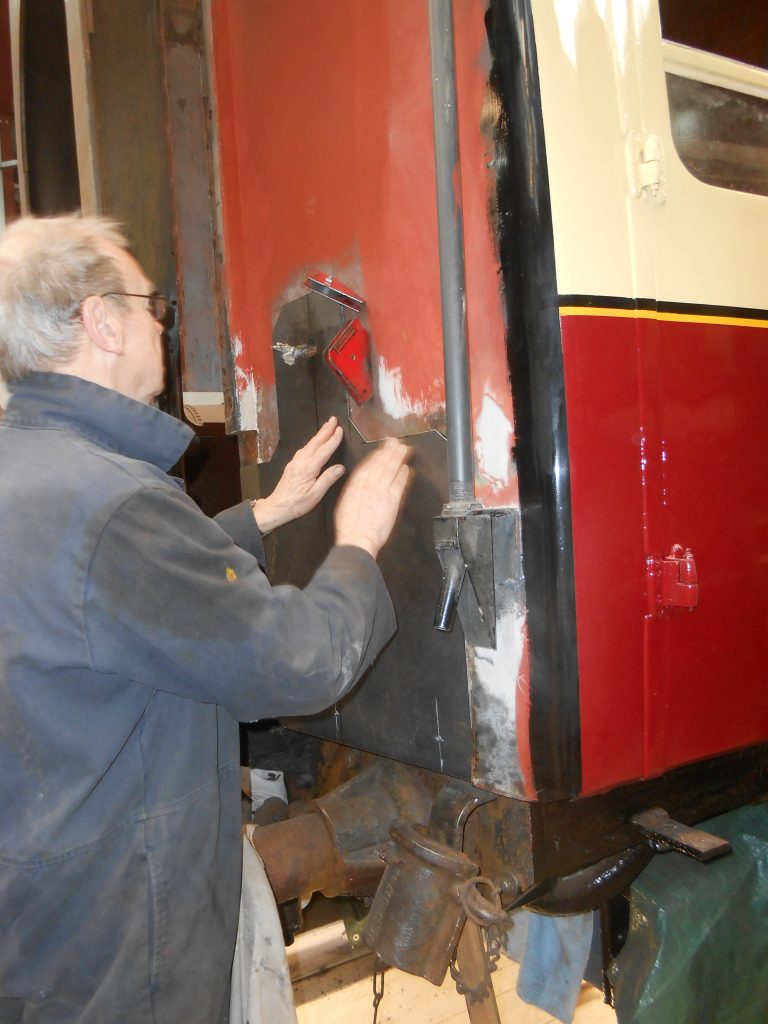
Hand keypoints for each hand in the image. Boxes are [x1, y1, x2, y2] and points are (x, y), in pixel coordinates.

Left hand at [251, 417, 344, 531]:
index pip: (324, 451)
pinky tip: (314, 442)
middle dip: (325, 430)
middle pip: (315, 443)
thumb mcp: (316, 495)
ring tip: (327, 426)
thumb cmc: (297, 503)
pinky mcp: (292, 465)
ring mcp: (295, 462)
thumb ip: (328, 479)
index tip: (340, 430)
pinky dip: (312, 442)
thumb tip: (340, 467)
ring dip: (319, 434)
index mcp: (308, 468)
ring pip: (309, 444)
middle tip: (333, 419)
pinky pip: (304, 449)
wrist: (277, 507)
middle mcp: (301, 461)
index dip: (333, 440)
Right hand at [334, 439, 411, 558]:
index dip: (378, 454)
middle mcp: (370, 485)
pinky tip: (407, 469)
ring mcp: (383, 492)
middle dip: (390, 452)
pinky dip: (403, 475)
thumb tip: (358, 484)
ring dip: (399, 459)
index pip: (369, 464)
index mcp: (356, 484)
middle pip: (382, 464)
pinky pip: (400, 484)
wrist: (358, 538)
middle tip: (397, 442)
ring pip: (392, 470)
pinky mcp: (393, 501)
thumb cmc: (349, 526)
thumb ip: (353, 491)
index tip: (383, 447)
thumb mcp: (344, 503)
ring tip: (405, 450)